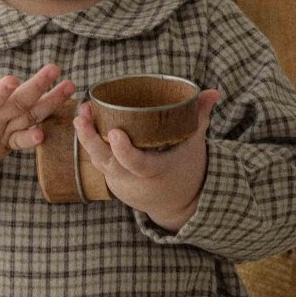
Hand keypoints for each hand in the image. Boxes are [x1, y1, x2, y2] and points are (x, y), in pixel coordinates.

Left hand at [73, 90, 221, 228]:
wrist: (176, 204)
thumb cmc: (186, 168)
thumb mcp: (194, 144)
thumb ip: (199, 116)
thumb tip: (214, 92)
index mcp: (156, 171)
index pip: (137, 164)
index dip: (124, 151)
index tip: (114, 133)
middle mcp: (134, 179)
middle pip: (107, 162)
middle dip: (91, 139)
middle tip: (83, 115)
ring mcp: (120, 181)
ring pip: (96, 161)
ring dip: (85, 138)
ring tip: (80, 114)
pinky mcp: (111, 180)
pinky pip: (96, 161)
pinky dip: (88, 144)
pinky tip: (83, 122)